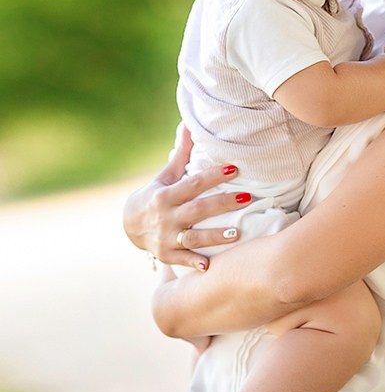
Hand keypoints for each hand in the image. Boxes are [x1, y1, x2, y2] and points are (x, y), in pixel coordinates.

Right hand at [122, 125, 248, 271]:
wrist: (129, 225)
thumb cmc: (155, 195)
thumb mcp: (165, 175)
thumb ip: (181, 153)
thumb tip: (189, 124)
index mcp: (165, 195)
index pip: (193, 184)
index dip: (213, 176)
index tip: (234, 169)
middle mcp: (166, 217)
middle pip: (198, 210)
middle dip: (222, 204)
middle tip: (247, 198)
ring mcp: (166, 238)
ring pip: (193, 238)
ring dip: (214, 237)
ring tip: (237, 234)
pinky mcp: (167, 255)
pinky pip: (182, 261)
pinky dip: (194, 264)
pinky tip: (210, 267)